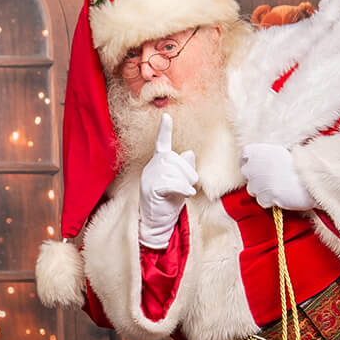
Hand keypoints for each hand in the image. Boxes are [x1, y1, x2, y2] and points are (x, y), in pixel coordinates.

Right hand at [138, 113, 198, 247]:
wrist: (157, 224)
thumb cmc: (169, 203)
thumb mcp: (181, 183)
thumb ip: (185, 168)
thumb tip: (189, 152)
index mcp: (158, 164)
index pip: (161, 144)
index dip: (164, 130)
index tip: (167, 116)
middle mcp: (151, 168)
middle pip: (174, 159)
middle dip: (187, 171)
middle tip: (190, 184)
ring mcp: (149, 178)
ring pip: (173, 171)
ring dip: (186, 182)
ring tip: (186, 192)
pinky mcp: (150, 189)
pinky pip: (171, 182)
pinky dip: (183, 188)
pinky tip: (187, 194)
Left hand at [240, 142, 313, 210]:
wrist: (309, 179)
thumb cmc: (300, 163)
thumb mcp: (282, 150)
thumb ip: (268, 154)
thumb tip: (264, 159)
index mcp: (258, 151)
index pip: (244, 154)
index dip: (249, 159)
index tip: (255, 163)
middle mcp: (253, 167)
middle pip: (246, 172)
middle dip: (255, 175)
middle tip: (269, 176)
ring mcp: (256, 184)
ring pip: (252, 189)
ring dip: (261, 189)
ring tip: (278, 186)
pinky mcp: (262, 198)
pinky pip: (261, 200)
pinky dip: (269, 200)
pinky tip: (280, 194)